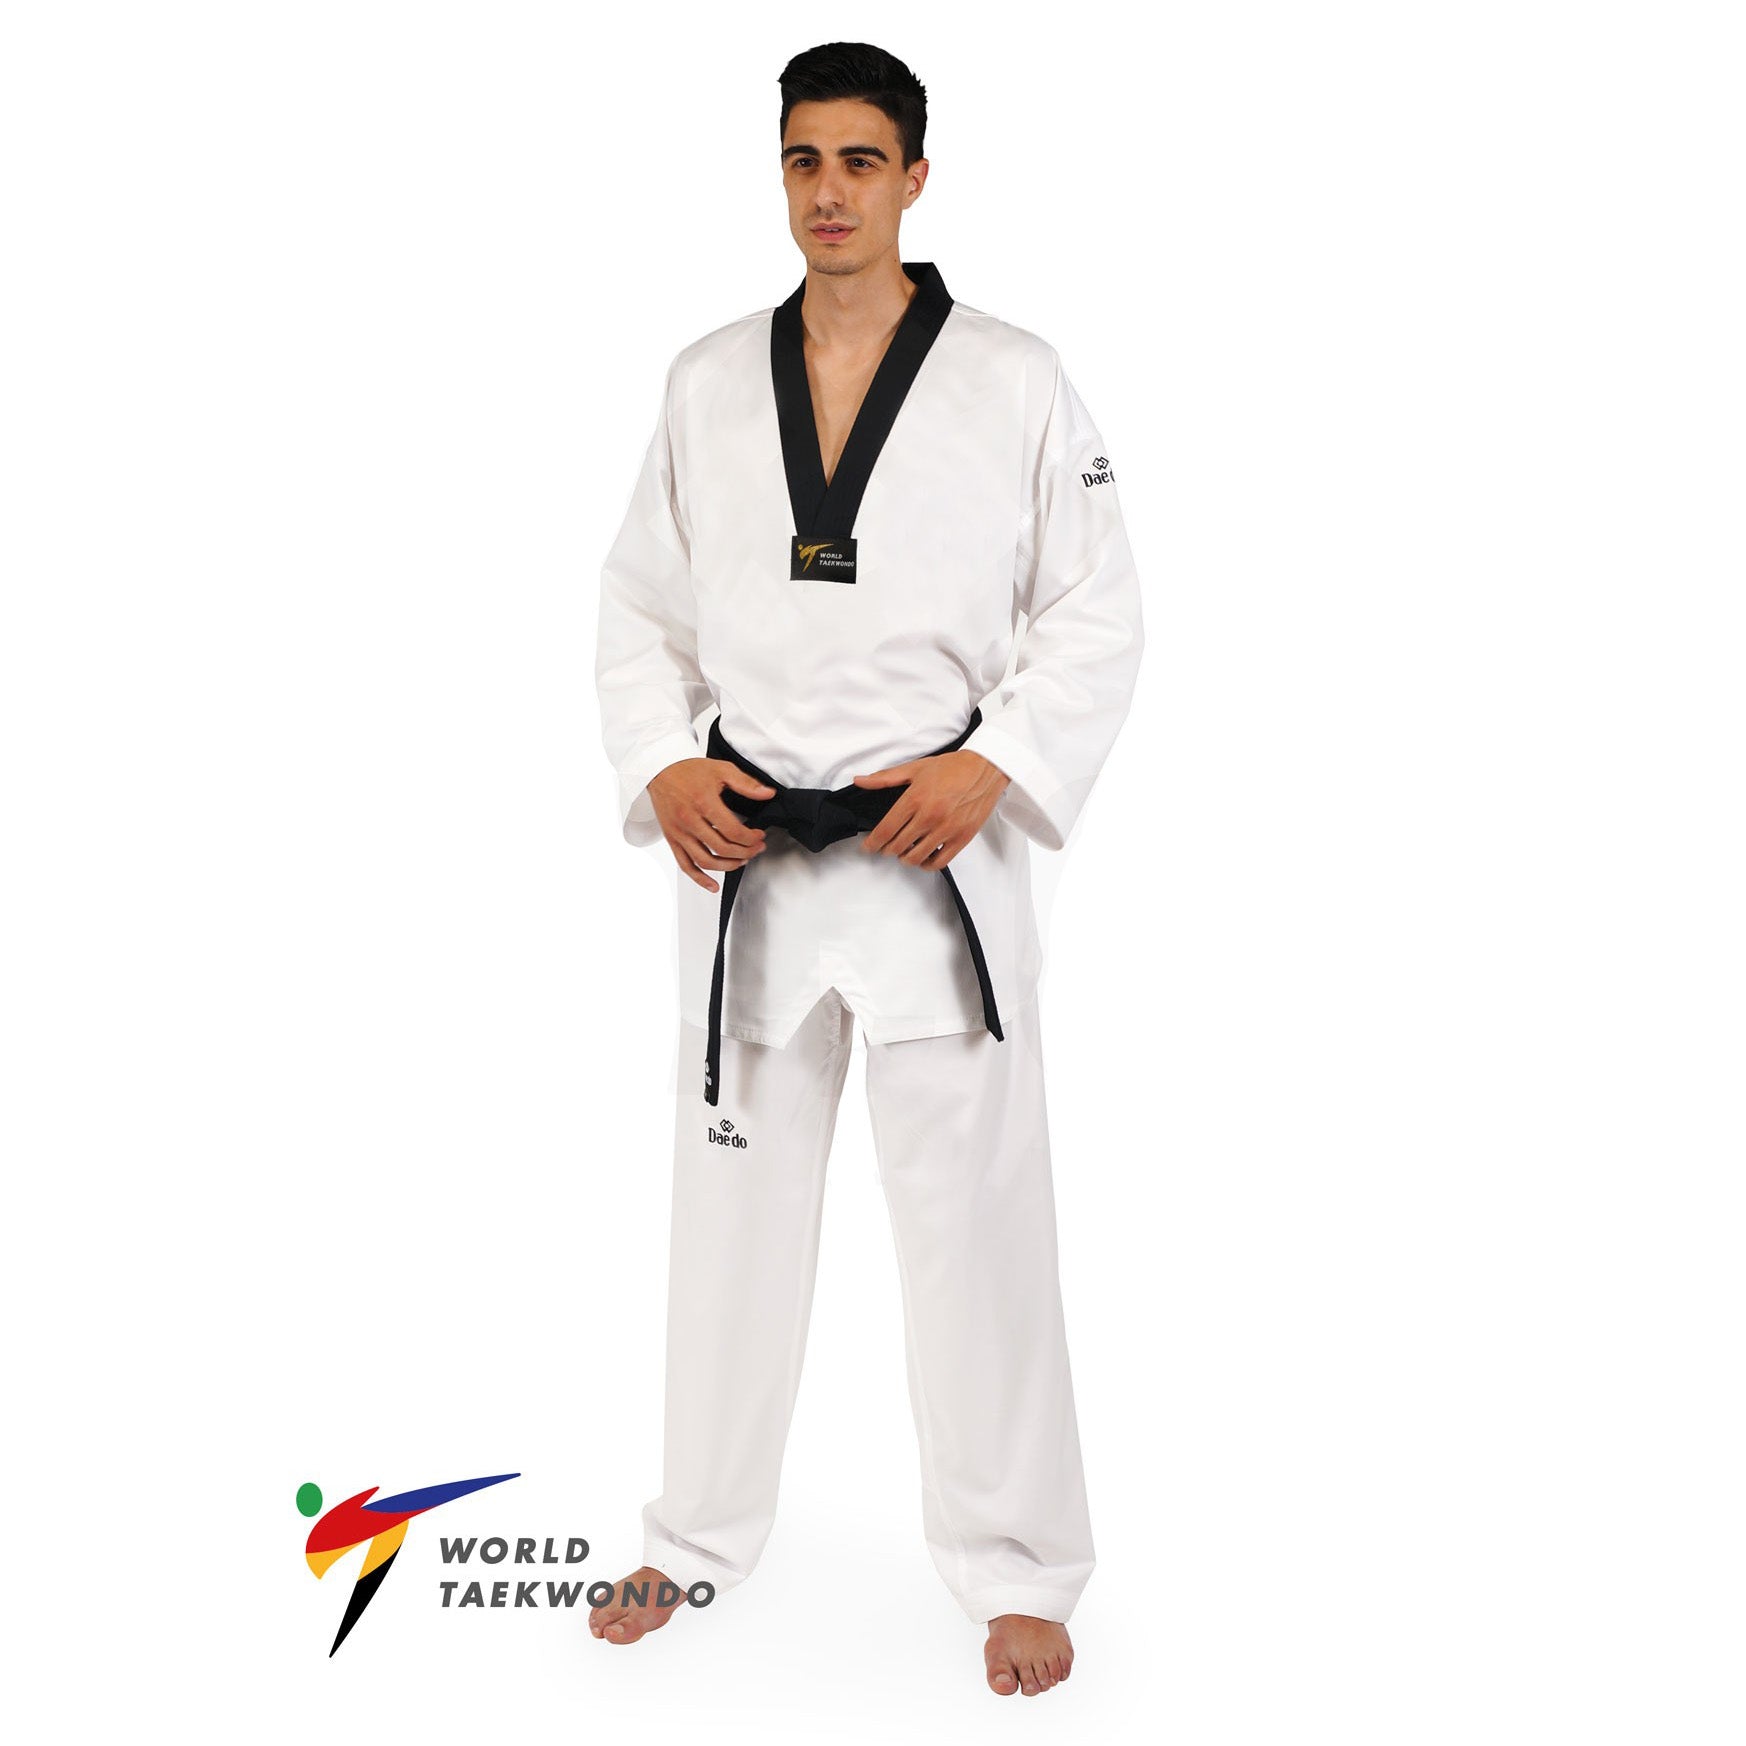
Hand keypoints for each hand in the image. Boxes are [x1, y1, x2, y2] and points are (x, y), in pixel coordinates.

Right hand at [648, 758, 774, 892]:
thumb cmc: (688, 770)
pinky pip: (685, 864)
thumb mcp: (721, 769)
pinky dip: (699, 878)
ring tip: (741, 861)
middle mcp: (690, 820)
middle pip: (722, 848)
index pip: (733, 831)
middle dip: (745, 852)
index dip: (751, 838)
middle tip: (756, 849)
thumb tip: (768, 793)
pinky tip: (712, 885)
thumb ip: (746, 784)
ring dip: (728, 866)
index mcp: (703, 802)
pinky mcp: (672, 839)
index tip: (759, 836)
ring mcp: (679, 832)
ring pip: (705, 861)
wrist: (658, 770)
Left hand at [851, 750, 1010, 868]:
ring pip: (916, 857)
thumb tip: (860, 781)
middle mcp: (929, 816)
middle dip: (887, 849)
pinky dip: (927, 864)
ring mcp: (946, 829)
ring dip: (905, 858)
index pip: (885, 830)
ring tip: (904, 851)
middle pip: (897, 846)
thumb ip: (885, 778)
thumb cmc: (952, 767)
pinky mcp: (961, 837)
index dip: (872, 843)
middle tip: (886, 846)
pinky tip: (924, 857)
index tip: (868, 847)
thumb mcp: (915, 768)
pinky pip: (939, 862)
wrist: (985, 768)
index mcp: (914, 799)